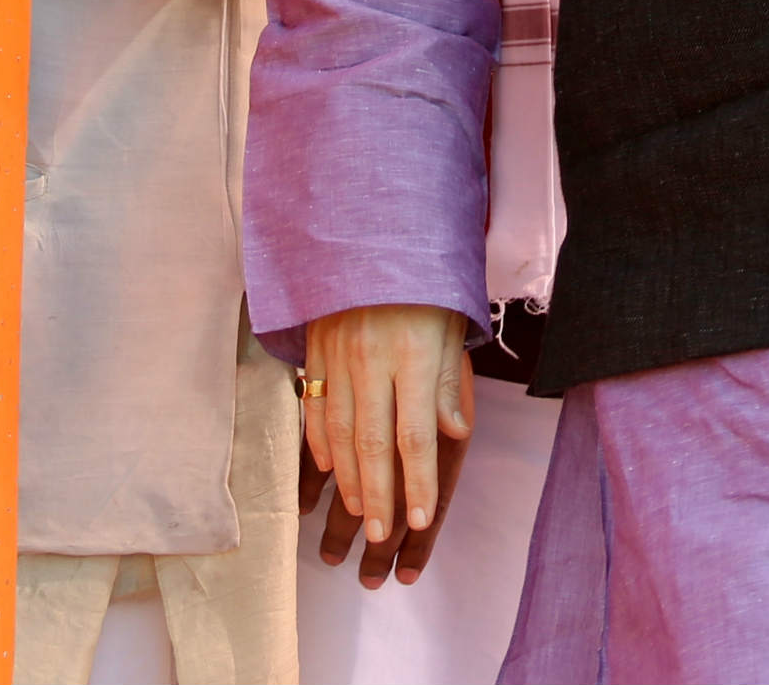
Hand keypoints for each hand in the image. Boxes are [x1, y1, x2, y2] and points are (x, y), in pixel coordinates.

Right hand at [301, 304, 471, 552]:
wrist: (370, 233)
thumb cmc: (424, 285)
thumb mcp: (451, 325)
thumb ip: (449, 381)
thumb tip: (453, 433)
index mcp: (414, 353)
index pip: (416, 434)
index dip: (418, 482)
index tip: (420, 520)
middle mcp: (372, 359)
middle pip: (374, 444)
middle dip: (378, 496)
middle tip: (381, 535)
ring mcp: (338, 357)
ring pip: (341, 433)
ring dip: (348, 480)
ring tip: (358, 513)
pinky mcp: (315, 352)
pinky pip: (315, 409)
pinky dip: (321, 445)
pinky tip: (330, 470)